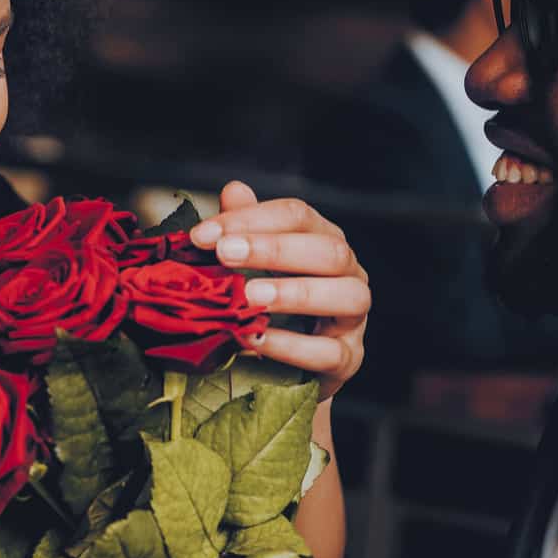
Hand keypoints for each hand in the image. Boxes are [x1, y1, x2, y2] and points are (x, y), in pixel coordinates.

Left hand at [191, 182, 369, 398]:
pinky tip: (257, 339)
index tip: (203, 236)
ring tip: (250, 297)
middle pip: (328, 250)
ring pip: (346, 295)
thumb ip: (245, 229)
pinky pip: (330, 351)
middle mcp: (350, 272)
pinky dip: (293, 345)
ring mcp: (354, 316)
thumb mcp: (253, 265)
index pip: (298, 215)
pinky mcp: (349, 358)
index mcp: (325, 240)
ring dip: (295, 293)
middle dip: (274, 249)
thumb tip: (234, 190)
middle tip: (225, 255)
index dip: (250, 220)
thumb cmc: (270, 304)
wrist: (285, 368)